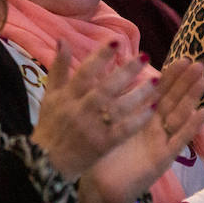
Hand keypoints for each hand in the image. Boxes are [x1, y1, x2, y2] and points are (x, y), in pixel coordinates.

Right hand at [30, 40, 155, 180]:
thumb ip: (58, 67)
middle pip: (105, 88)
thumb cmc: (51, 125)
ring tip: (155, 80)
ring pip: (118, 108)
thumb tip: (62, 39)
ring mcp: (93, 128)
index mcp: (67, 96)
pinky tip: (153, 108)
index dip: (100, 56)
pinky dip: (138, 119)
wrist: (48, 163)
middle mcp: (80, 110)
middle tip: (145, 57)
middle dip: (125, 72)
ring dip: (138, 94)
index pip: (85, 72)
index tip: (117, 41)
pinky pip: (124, 130)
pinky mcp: (103, 145)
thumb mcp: (50, 95)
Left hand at [77, 58, 203, 202]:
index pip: (159, 91)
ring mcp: (161, 141)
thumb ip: (111, 101)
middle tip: (199, 63)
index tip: (182, 58)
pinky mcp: (163, 158)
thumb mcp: (106, 124)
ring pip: (180, 115)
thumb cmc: (102, 156)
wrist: (101, 188)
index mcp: (141, 116)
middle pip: (173, 99)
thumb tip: (106, 73)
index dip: (171, 75)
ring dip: (192, 97)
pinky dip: (192, 126)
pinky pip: (179, 139)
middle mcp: (154, 127)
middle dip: (186, 81)